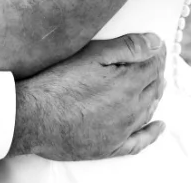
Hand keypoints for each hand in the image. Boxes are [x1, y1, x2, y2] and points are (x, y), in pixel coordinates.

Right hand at [10, 33, 167, 160]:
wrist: (33, 118)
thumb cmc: (58, 83)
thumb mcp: (92, 54)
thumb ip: (127, 47)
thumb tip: (155, 42)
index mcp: (128, 84)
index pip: (154, 66)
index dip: (157, 53)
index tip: (156, 46)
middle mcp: (130, 110)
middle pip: (154, 88)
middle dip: (157, 73)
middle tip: (154, 62)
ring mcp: (121, 131)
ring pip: (148, 111)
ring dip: (154, 96)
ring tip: (155, 84)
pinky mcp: (110, 147)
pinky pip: (139, 142)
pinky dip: (152, 133)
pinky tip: (157, 126)